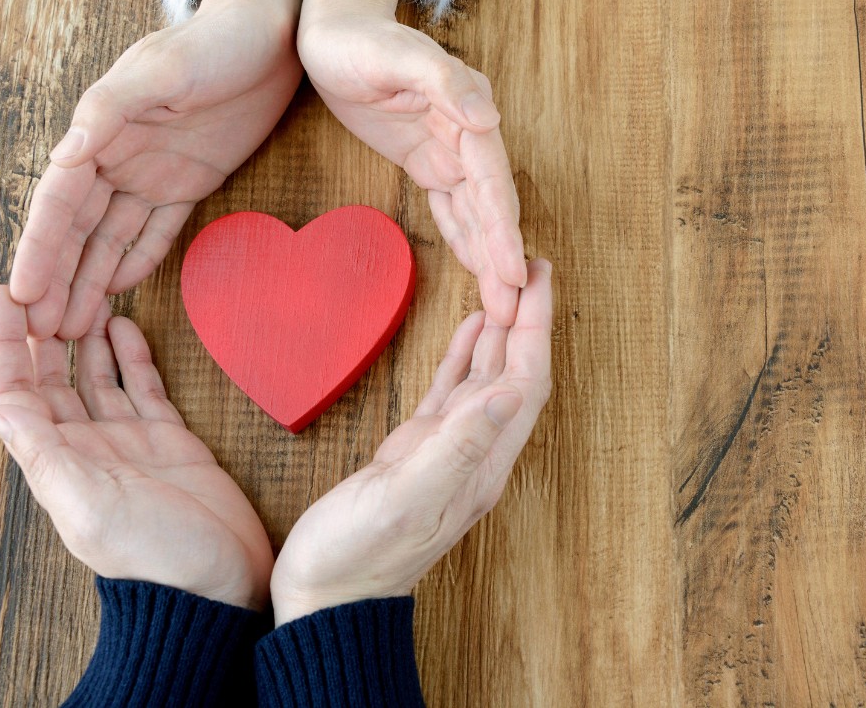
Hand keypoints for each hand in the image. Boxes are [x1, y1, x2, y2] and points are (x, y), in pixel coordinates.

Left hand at [0, 286, 274, 609]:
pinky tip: (126, 328)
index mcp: (59, 462)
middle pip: (52, 378)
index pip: (17, 393)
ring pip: (97, 377)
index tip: (5, 297)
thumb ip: (44, 454)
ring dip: (87, 336)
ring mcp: (128, 442)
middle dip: (44, 331)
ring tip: (86, 294)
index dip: (5, 346)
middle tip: (47, 283)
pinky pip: (143, 388)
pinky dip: (132, 357)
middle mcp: (87, 448)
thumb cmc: (155, 557)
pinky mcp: (170, 441)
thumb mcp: (89, 505)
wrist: (219, 585)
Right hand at [10, 0, 302, 338]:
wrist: (269, 33)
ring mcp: (153, 172)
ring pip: (112, 237)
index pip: (59, 202)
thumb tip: (68, 151)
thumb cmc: (211, 42)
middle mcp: (118, 157)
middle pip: (79, 229)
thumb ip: (113, 110)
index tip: (21, 291)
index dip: (40, 248)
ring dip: (91, 280)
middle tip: (42, 330)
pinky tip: (119, 292)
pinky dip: (137, 260)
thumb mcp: (162, 70)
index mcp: (100, 131)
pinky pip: (157, 230)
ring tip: (71, 327)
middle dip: (58, 279)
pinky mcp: (191, 181)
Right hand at [269, 259, 552, 623]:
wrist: (324, 600)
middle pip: (514, 374)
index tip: (541, 278)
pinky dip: (464, 356)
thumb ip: (456, 447)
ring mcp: (445, 453)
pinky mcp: (415, 452)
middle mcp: (473, 456)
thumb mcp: (406, 499)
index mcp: (480, 465)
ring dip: (501, 332)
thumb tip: (507, 392)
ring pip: (486, 378)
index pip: (523, 383)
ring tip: (509, 285)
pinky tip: (470, 329)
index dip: (535, 329)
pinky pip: (451, 393)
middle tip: (534, 266)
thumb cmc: (357, 558)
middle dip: (527, 320)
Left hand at [299, 0, 526, 325]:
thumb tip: (489, 118)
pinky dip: (465, 237)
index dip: (503, 230)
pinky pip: (451, 206)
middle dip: (503, 258)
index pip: (491, 181)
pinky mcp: (426, 158)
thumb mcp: (399, 56)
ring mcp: (448, 149)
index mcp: (467, 112)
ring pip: (475, 213)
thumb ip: (447, 83)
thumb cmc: (362, 38)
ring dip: (488, 257)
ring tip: (502, 304)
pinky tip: (477, 268)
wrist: (332, 27)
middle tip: (512, 309)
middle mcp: (467, 134)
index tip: (513, 272)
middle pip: (491, 206)